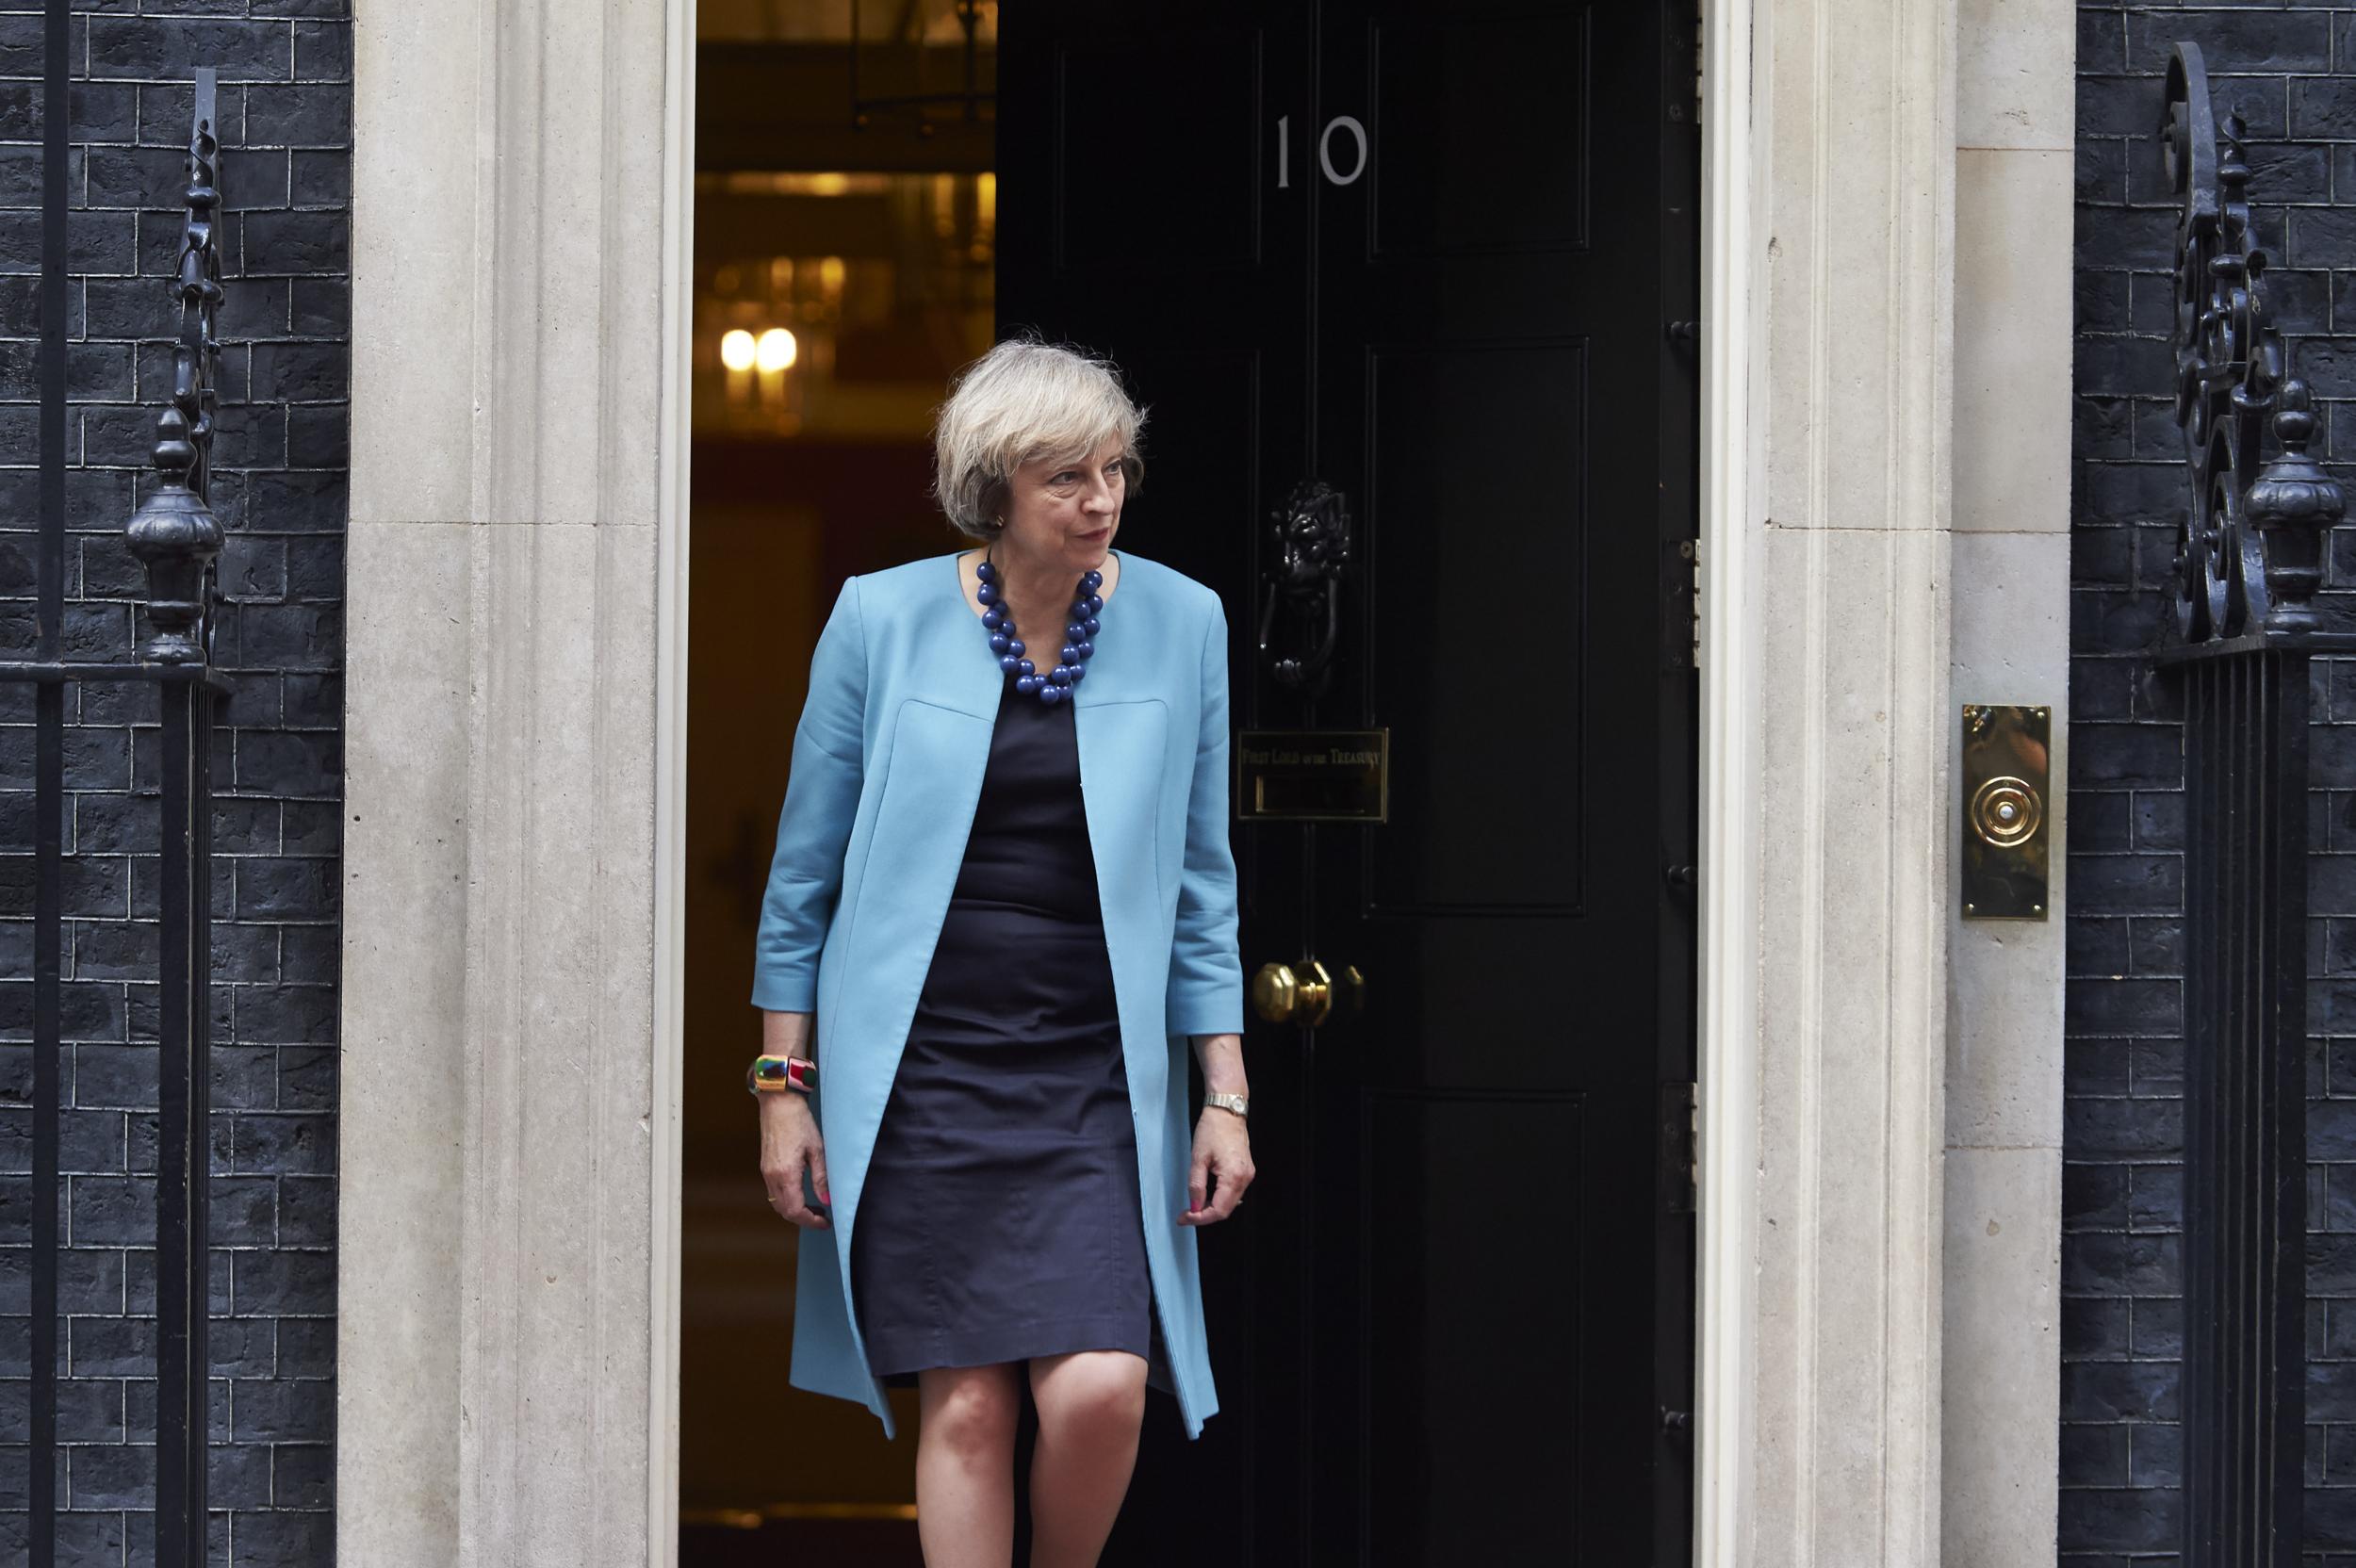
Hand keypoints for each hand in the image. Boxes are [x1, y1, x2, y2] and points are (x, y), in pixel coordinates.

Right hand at [758, 1093, 831, 1228]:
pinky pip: (774, 1192)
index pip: (795, 1210)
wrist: (778, 1103)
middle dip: (803, 1219)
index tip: (825, 1222)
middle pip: (785, 1211)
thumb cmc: (799, 1121)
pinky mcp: (765, 1167)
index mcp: (786, 1174)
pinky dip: (787, 1199)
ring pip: (777, 1204)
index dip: (811, 1221)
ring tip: (814, 1206)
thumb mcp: (817, 1149)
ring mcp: (766, 1172)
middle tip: (822, 1216)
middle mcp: (772, 1176)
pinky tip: (801, 1193)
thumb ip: (822, 1177)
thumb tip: (827, 1199)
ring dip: (795, 1210)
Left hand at [1180, 1103, 1253, 1224]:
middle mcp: (1245, 1178)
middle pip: (1225, 1210)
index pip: (1218, 1210)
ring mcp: (1247, 1175)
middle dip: (1204, 1216)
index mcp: (1233, 1176)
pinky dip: (1219, 1198)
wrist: (1226, 1112)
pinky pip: (1233, 1193)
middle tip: (1186, 1215)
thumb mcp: (1198, 1158)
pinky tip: (1206, 1195)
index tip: (1184, 1218)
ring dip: (1211, 1208)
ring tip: (1194, 1205)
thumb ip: (1196, 1186)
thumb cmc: (1212, 1129)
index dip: (1200, 1218)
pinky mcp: (1246, 1171)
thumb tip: (1194, 1207)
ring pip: (1230, 1203)